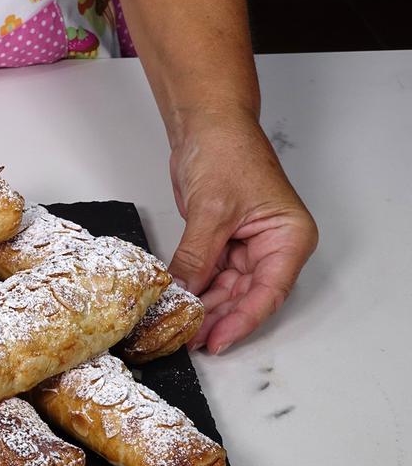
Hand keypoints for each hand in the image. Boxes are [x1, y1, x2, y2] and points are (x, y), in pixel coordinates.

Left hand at [166, 113, 317, 354]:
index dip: (242, 320)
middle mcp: (272, 246)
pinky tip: (176, 304)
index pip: (268, 291)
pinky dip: (193, 288)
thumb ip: (197, 256)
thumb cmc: (227, 152)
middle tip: (187, 340)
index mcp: (289, 237)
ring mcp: (246, 247)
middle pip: (246, 296)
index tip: (216, 340)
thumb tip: (182, 294)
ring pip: (226, 290)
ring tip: (178, 329)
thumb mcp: (211, 211)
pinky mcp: (222, 243)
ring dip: (203, 308)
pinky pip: (209, 275)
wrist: (206, 125)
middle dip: (217, 318)